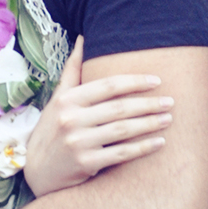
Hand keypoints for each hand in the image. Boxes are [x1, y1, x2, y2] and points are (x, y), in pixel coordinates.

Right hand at [22, 35, 172, 195]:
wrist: (36, 170)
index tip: (157, 81)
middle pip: (119, 108)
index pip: (108, 85)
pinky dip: (143, 147)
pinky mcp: (85, 164)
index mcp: (67, 99)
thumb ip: (72, 70)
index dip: (135, 81)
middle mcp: (71, 119)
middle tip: (171, 102)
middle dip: (149, 104)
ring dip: (150, 124)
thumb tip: (82, 38)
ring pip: (123, 130)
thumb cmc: (52, 130)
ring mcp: (78, 142)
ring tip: (168, 119)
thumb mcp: (58, 99)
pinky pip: (121, 153)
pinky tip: (159, 143)